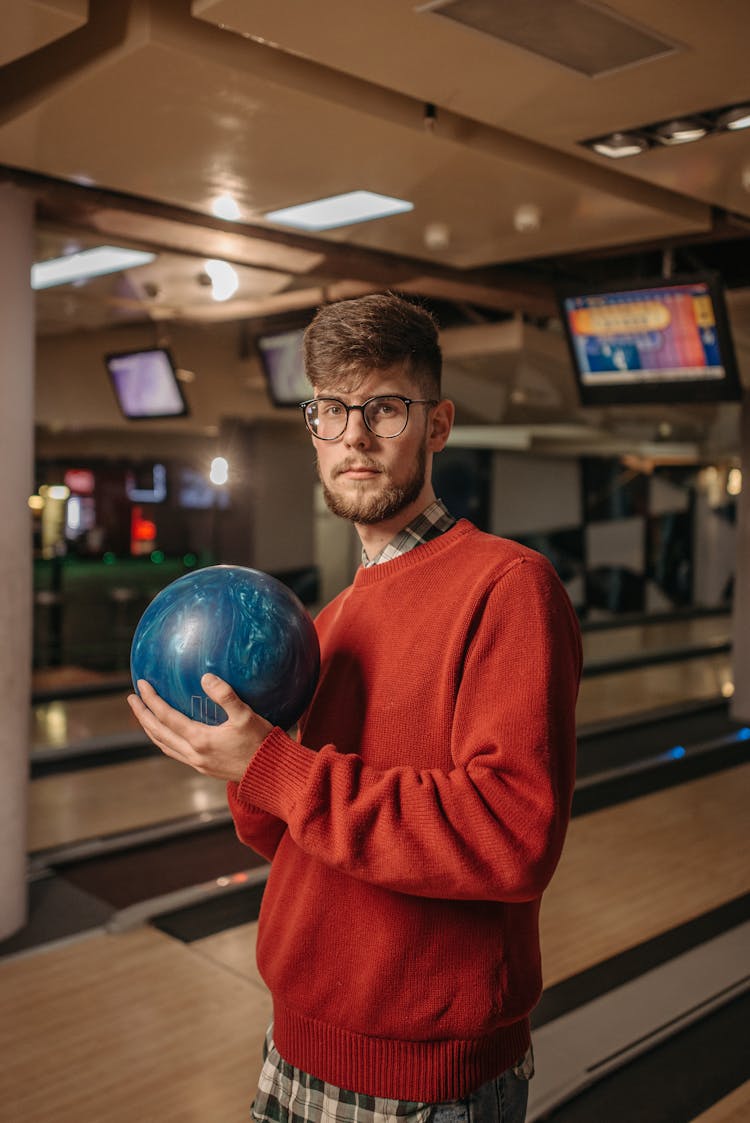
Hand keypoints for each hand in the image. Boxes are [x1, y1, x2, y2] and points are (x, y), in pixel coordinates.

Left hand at [127, 673, 272, 781]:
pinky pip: (175, 752)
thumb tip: (205, 677)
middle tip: (132, 698)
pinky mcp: (204, 768)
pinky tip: (168, 733)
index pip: (166, 717)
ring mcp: (197, 763)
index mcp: (200, 739)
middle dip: (142, 714)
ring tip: (144, 715)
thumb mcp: (246, 716)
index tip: (141, 684)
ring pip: (164, 745)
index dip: (151, 700)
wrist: (270, 774)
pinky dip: (164, 740)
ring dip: (150, 729)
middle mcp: (194, 754)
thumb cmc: (261, 743)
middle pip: (157, 733)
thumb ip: (226, 695)